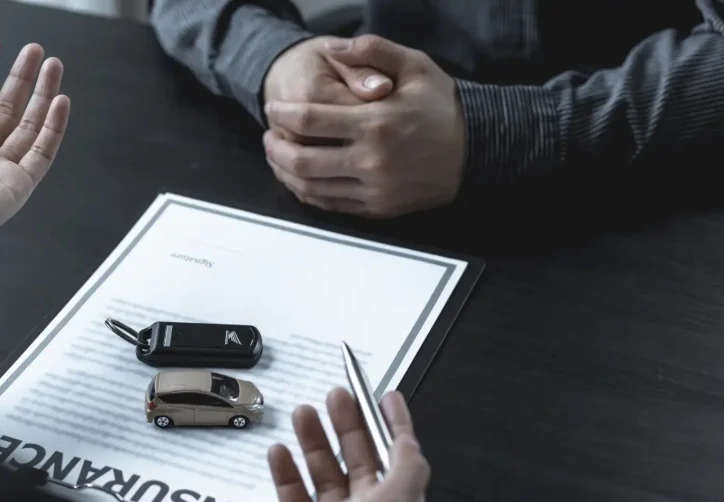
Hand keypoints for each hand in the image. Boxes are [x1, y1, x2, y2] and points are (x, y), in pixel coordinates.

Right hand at [259, 389, 430, 501]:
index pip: (404, 464)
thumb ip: (406, 473)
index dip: (396, 426)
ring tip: (304, 414)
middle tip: (338, 396)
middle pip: (361, 466)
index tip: (388, 397)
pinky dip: (286, 474)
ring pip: (326, 480)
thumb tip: (410, 442)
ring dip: (315, 443)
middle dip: (349, 427)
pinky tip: (280, 453)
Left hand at [262, 35, 464, 217]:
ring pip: (311, 187)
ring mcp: (374, 189)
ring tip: (278, 156)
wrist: (479, 151)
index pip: (309, 120)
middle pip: (301, 160)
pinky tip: (301, 178)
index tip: (272, 109)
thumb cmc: (444, 107)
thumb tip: (334, 47)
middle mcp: (371, 160)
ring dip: (285, 172)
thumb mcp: (415, 66)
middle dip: (275, 148)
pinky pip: (330, 205)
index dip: (282, 114)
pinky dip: (308, 192)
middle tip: (268, 136)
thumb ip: (372, 50)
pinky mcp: (378, 208)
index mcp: (375, 123)